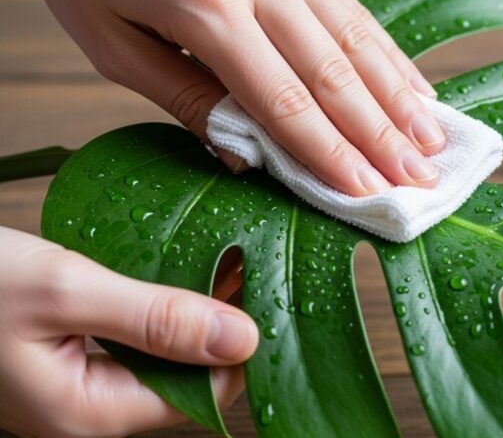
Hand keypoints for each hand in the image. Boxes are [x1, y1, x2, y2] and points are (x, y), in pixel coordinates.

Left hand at [0, 0, 444, 195]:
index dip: (329, 153)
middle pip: (335, 73)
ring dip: (399, 96)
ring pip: (357, 38)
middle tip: (421, 181)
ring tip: (434, 141)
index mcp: (204, 9)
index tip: (368, 194)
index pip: (283, 100)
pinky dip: (387, 52)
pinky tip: (414, 84)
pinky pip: (351, 7)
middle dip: (381, 135)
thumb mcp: (110, 44)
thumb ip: (182, 99)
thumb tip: (247, 156)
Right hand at [0, 227, 257, 436]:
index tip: (267, 290)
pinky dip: (159, 307)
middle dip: (224, 324)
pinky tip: (177, 266)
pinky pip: (133, 340)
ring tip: (227, 258)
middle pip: (187, 375)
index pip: (205, 395)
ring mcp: (76, 387)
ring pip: (162, 355)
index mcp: (90, 412)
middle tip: (253, 263)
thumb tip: (241, 339)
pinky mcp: (66, 359)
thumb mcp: (67, 292)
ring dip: (193, 311)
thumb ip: (154, 318)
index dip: (242, 346)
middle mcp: (87, 411)